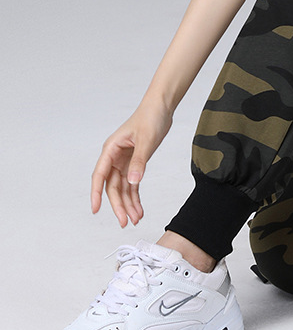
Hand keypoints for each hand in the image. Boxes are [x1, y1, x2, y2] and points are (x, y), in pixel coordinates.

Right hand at [90, 100, 172, 226]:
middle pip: (112, 186)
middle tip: (124, 222)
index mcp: (111, 149)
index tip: (95, 210)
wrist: (161, 107)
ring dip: (128, 204)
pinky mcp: (134, 162)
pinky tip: (139, 209)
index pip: (100, 175)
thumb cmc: (151, 117)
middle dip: (118, 205)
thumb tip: (132, 182)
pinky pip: (132, 184)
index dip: (96, 193)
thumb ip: (139, 161)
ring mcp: (124, 161)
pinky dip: (135, 196)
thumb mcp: (146, 140)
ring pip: (122, 188)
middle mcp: (114, 157)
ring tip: (135, 219)